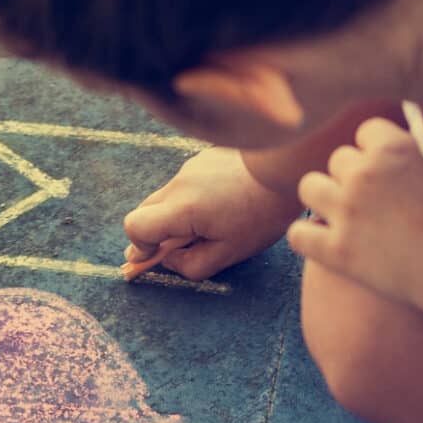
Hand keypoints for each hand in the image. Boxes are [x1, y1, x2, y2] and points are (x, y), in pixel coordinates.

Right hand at [122, 147, 305, 280]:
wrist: (287, 169)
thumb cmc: (262, 215)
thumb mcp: (229, 252)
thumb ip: (191, 264)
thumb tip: (168, 259)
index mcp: (183, 208)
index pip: (135, 226)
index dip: (139, 246)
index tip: (153, 256)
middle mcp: (180, 183)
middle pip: (145, 210)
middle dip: (155, 232)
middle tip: (177, 248)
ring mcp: (190, 167)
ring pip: (166, 197)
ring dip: (176, 214)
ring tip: (212, 223)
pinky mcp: (202, 158)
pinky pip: (185, 183)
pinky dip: (192, 198)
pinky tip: (222, 203)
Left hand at [288, 116, 422, 315]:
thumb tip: (414, 111)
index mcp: (395, 147)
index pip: (365, 132)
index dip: (377, 153)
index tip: (394, 174)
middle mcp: (366, 174)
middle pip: (338, 159)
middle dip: (353, 177)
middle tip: (378, 202)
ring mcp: (348, 212)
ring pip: (309, 186)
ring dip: (325, 198)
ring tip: (347, 217)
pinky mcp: (338, 252)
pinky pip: (298, 233)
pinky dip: (308, 237)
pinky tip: (327, 243)